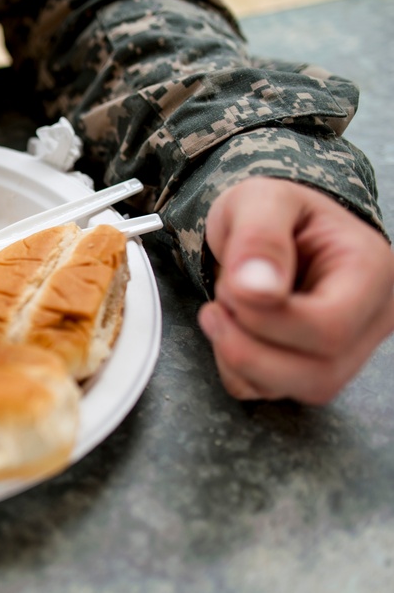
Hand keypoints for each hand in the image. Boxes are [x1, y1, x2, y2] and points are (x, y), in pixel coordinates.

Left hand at [199, 177, 393, 403]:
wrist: (270, 227)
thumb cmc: (275, 211)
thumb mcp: (259, 200)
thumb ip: (259, 238)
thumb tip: (257, 288)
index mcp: (370, 271)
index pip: (330, 326)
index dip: (267, 318)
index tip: (232, 284)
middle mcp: (370, 318)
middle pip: (318, 372)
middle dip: (248, 342)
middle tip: (221, 299)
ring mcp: (346, 350)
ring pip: (295, 390)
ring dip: (240, 356)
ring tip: (225, 310)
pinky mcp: (311, 368)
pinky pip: (268, 392)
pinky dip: (235, 369)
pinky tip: (232, 330)